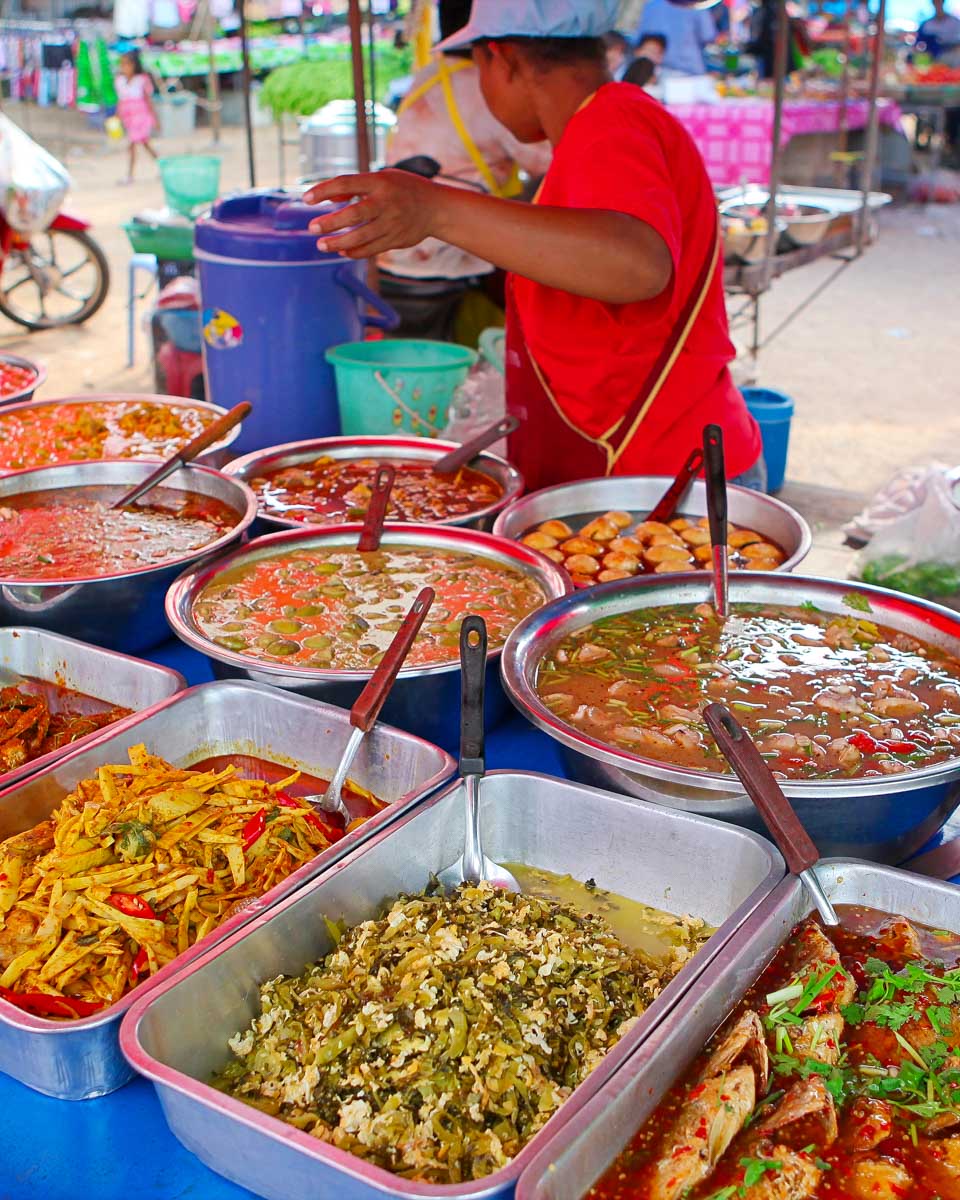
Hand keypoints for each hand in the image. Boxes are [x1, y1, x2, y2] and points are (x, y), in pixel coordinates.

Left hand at [304, 169, 439, 257]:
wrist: (435, 208)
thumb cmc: (403, 189)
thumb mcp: (382, 178)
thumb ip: (355, 187)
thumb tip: (329, 197)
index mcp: (379, 182)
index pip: (345, 183)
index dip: (323, 190)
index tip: (306, 199)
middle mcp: (386, 202)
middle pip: (353, 214)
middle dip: (330, 222)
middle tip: (313, 228)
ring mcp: (392, 223)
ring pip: (361, 236)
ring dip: (339, 242)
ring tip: (322, 245)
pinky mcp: (396, 240)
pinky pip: (371, 249)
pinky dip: (355, 251)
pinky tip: (342, 251)